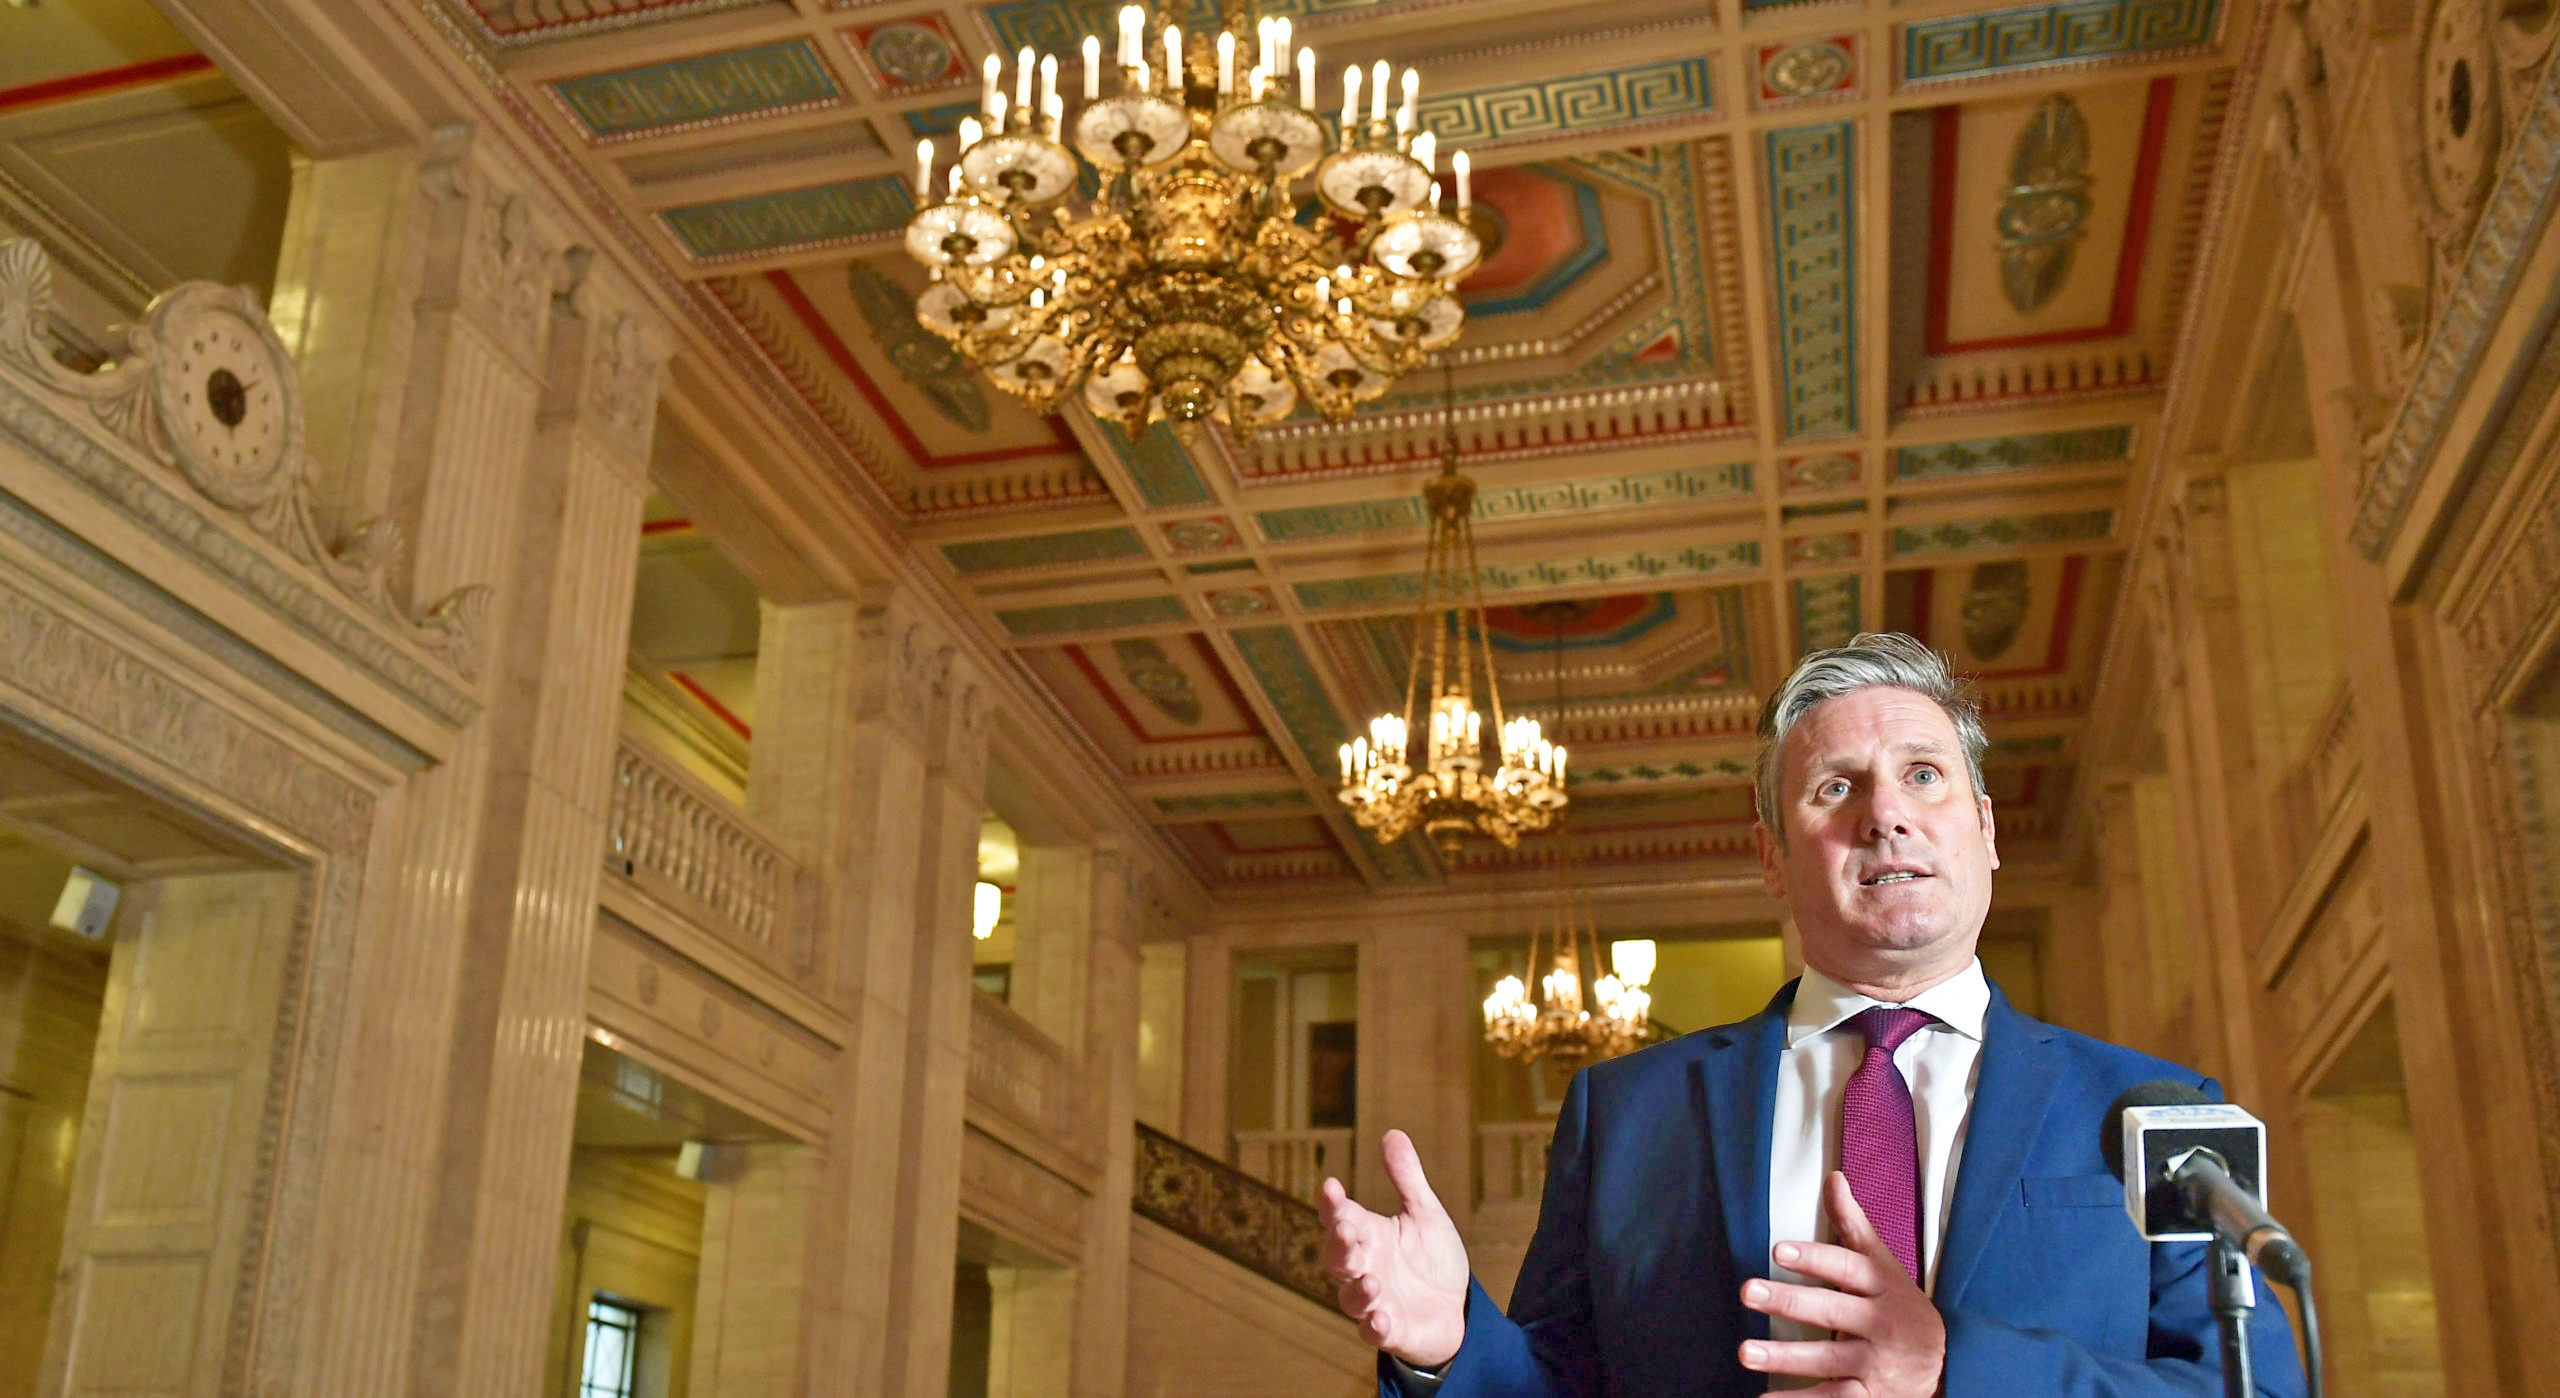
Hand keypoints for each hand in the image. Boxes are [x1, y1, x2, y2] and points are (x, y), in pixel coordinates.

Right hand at [1319, 1128, 1469, 1368]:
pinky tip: (1382, 1318)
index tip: (1331, 1186)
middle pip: (1337, 1256)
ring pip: (1350, 1297)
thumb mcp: (1425, 1214)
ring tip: (1372, 1280)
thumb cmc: (1433, 1260)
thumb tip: (1392, 1132)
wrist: (1458, 1310)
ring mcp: (1374, 1301)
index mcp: (1369, 1235)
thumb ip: (1407, 1179)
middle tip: (1347, 1230)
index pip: (1340, 1216)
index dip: (1332, 1203)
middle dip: (1338, 1244)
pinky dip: (1374, 1326)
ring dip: (1357, 1289)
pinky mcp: (1390, 1330)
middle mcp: (1364, 1267)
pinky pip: (1373, 1332)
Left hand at [1738, 1170, 1945, 1397]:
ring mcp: (1874, 1363)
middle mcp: (1880, 1325)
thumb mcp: (1885, 1265)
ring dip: (1784, 1357)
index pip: (1848, 1268)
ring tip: (1747, 1351)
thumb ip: (1853, 1225)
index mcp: (1882, 1287)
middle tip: (1749, 1291)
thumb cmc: (1903, 1308)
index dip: (1815, 1258)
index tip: (1780, 1250)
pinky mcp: (1869, 1397)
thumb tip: (1833, 1178)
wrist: (1950, 1366)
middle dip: (1790, 1302)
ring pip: (1827, 1359)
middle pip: (1832, 1312)